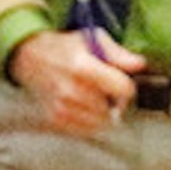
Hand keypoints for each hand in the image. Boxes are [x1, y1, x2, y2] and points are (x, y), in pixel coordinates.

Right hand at [9, 27, 142, 134]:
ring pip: (102, 121)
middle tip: (104, 87)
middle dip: (114, 99)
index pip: (123, 89)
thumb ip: (119, 54)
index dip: (127, 86)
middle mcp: (70, 90)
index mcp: (81, 67)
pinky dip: (91, 120)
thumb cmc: (65, 47)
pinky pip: (88, 129)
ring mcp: (61, 107)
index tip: (121, 81)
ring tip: (92, 95)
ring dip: (103, 111)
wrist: (30, 57)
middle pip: (113, 108)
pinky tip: (83, 105)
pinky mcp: (56, 119)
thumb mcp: (93, 39)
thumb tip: (140, 65)